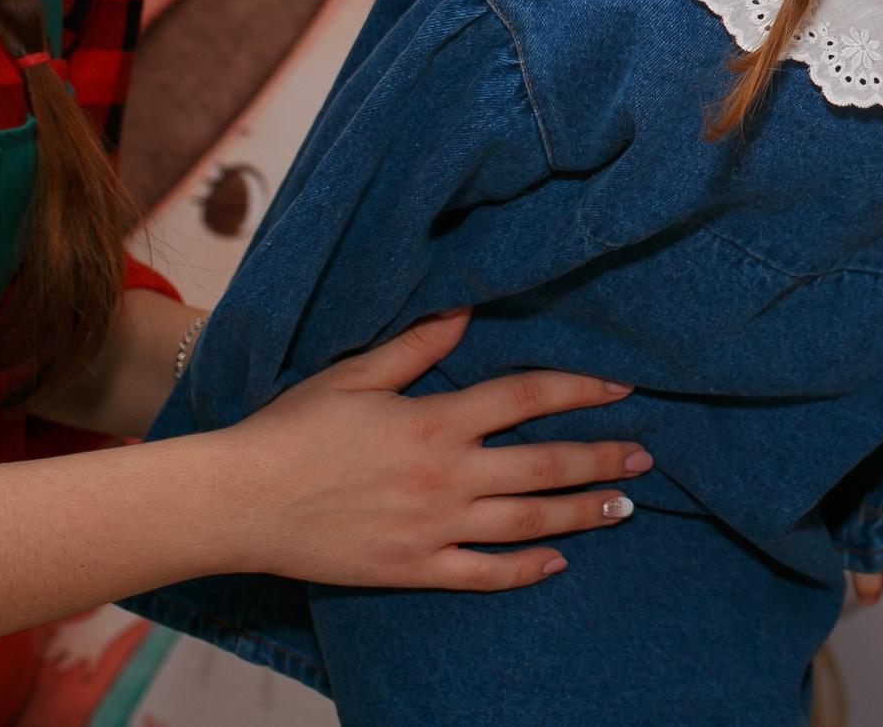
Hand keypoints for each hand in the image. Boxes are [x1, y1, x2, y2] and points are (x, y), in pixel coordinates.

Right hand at [215, 309, 651, 590]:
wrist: (238, 502)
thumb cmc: (291, 431)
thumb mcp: (354, 375)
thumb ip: (416, 347)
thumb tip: (464, 310)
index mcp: (436, 420)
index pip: (527, 397)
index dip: (580, 390)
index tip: (622, 389)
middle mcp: (446, 475)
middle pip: (544, 464)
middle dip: (601, 460)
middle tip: (644, 459)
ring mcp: (433, 527)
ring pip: (527, 521)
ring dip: (581, 514)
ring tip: (625, 509)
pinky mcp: (412, 568)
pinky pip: (482, 573)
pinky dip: (524, 571)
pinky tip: (557, 564)